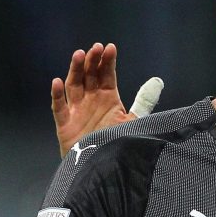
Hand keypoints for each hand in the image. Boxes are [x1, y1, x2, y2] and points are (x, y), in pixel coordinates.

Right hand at [51, 42, 162, 156]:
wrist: (104, 169)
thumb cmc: (118, 145)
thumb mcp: (134, 121)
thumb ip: (144, 102)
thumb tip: (158, 81)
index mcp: (108, 99)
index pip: (106, 75)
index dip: (108, 61)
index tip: (110, 47)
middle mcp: (91, 101)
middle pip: (89, 76)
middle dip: (92, 61)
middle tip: (96, 49)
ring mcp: (77, 111)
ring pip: (73, 86)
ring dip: (75, 70)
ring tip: (79, 55)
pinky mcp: (65, 124)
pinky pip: (58, 107)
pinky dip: (57, 95)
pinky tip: (58, 82)